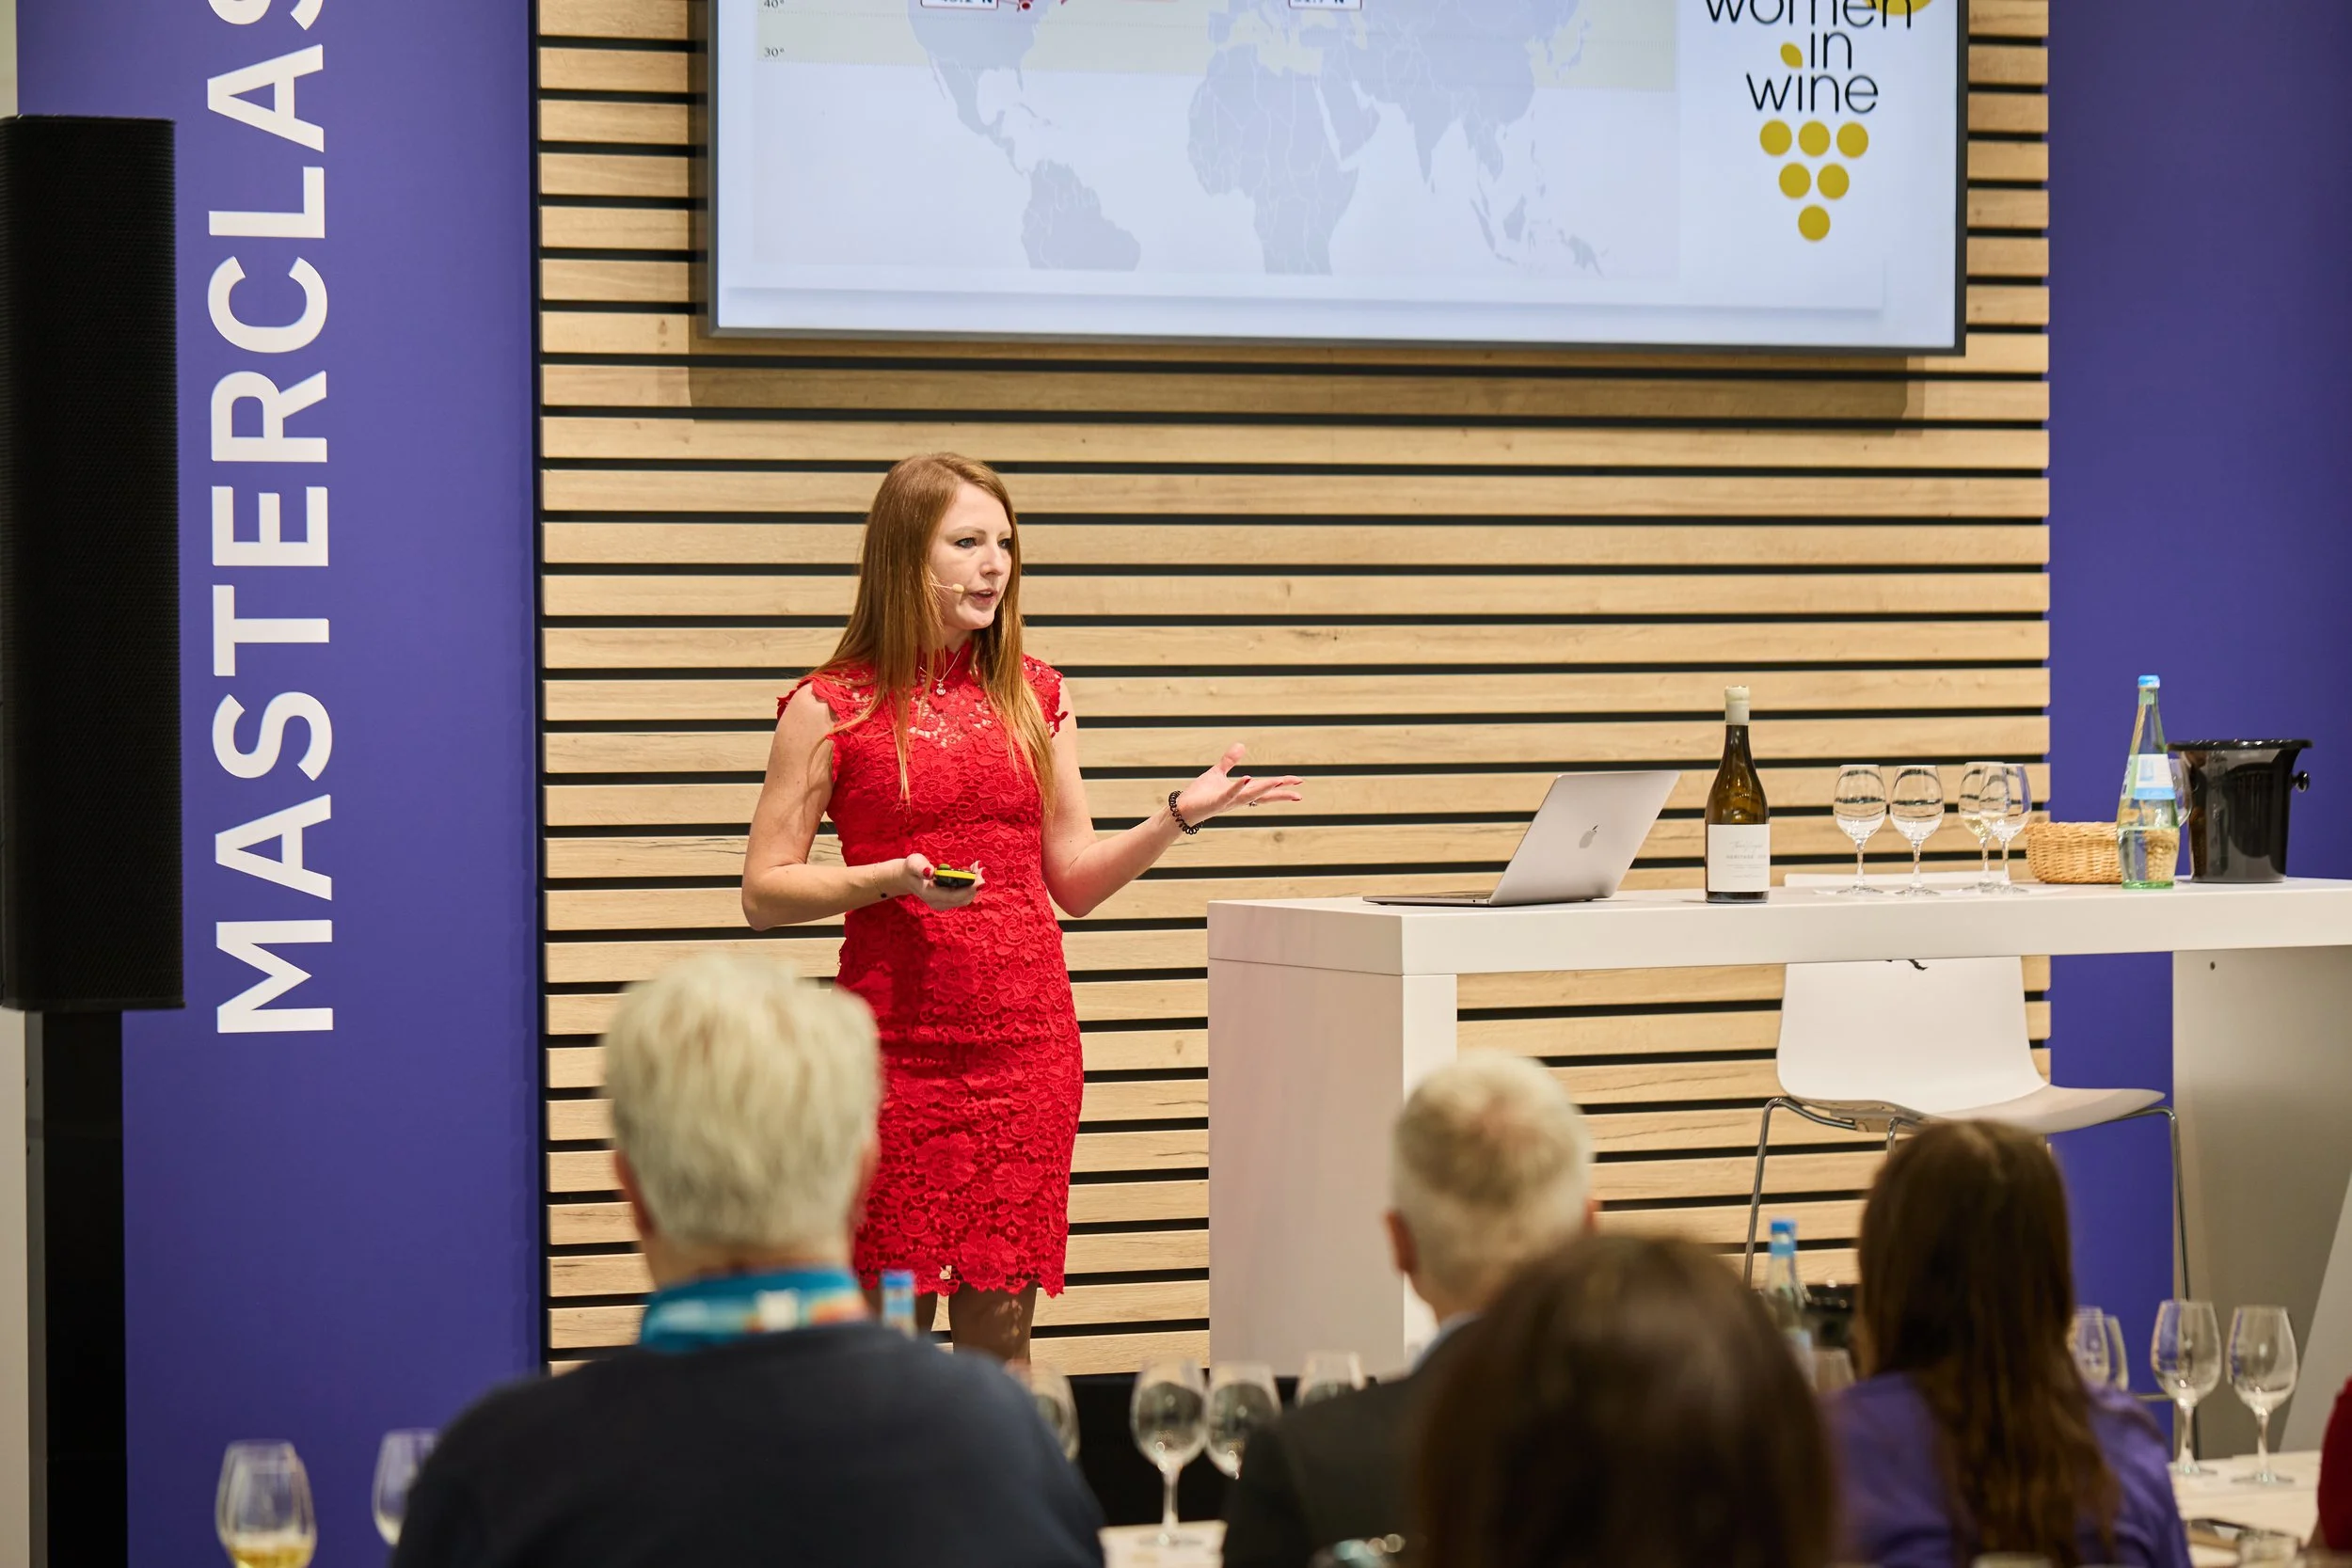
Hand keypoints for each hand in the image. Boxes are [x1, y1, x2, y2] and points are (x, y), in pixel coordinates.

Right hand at [897, 852, 982, 911]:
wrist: (908, 877)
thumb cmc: (912, 868)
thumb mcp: (913, 863)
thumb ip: (920, 867)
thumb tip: (930, 872)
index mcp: (930, 895)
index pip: (954, 896)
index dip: (969, 889)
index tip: (980, 879)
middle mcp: (939, 903)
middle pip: (963, 899)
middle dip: (975, 885)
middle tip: (980, 868)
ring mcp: (944, 904)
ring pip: (966, 898)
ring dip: (974, 884)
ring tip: (978, 867)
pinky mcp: (949, 901)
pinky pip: (964, 895)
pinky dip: (971, 885)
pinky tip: (973, 871)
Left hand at [1172, 744, 1302, 827]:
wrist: (1182, 809)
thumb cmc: (1200, 794)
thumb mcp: (1217, 773)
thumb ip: (1229, 761)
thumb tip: (1241, 745)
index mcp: (1241, 792)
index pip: (1265, 788)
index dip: (1281, 785)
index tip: (1298, 781)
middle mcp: (1238, 799)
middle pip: (1263, 795)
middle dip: (1280, 793)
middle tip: (1299, 793)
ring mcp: (1228, 802)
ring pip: (1250, 796)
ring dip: (1265, 789)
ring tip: (1279, 781)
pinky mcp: (1216, 802)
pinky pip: (1229, 794)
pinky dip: (1238, 787)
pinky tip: (1246, 777)